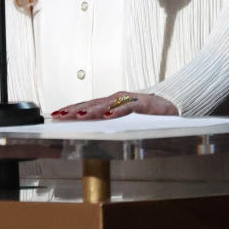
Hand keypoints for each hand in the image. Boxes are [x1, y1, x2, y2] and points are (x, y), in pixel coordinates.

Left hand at [50, 91, 177, 119]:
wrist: (173, 104)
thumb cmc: (148, 113)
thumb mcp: (124, 117)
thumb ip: (109, 120)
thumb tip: (90, 130)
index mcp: (111, 102)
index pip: (87, 105)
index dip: (71, 109)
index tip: (55, 114)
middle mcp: (118, 98)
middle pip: (93, 103)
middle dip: (75, 109)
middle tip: (59, 115)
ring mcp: (130, 100)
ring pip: (107, 105)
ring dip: (92, 110)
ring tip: (79, 116)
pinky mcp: (143, 104)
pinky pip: (129, 108)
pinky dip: (118, 111)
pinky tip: (108, 116)